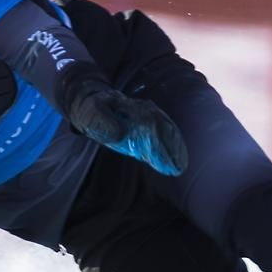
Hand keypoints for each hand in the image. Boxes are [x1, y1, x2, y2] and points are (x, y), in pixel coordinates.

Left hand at [67, 80, 187, 175]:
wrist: (91, 104)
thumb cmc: (91, 111)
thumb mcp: (92, 114)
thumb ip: (104, 123)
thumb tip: (120, 134)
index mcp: (132, 108)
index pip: (152, 125)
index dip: (160, 144)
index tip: (166, 160)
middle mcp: (145, 111)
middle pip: (165, 129)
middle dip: (173, 148)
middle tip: (178, 168)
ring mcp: (147, 118)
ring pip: (168, 131)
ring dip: (176, 149)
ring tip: (180, 167)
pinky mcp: (146, 127)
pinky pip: (163, 136)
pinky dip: (171, 148)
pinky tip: (175, 162)